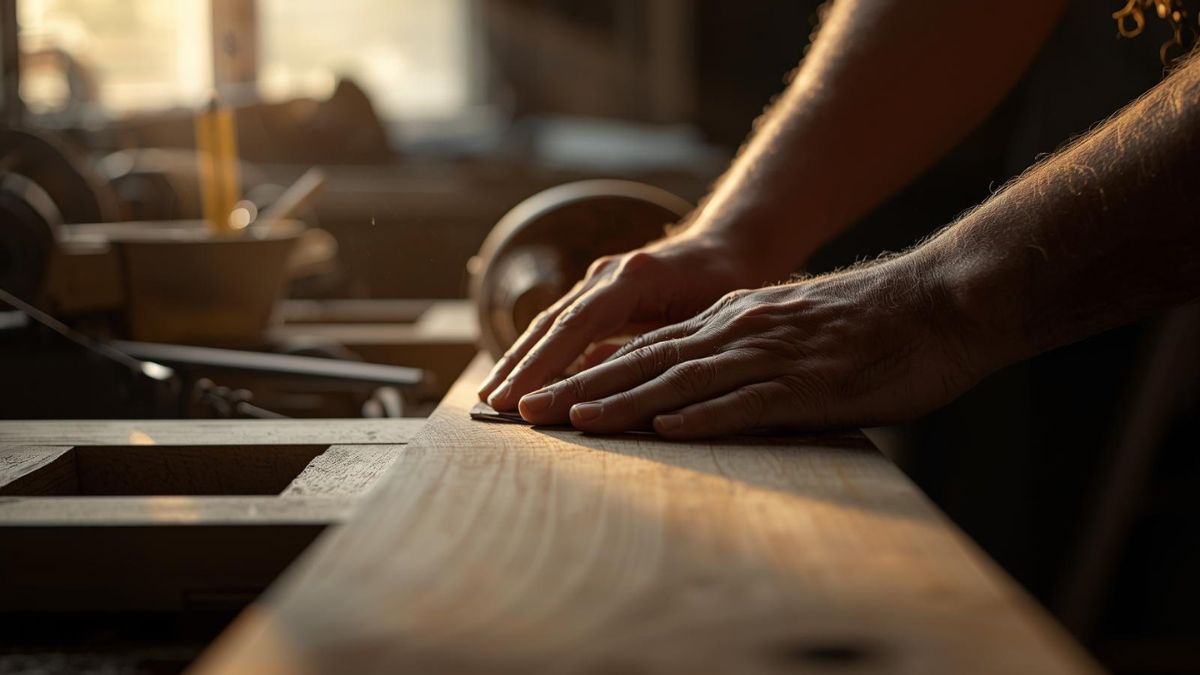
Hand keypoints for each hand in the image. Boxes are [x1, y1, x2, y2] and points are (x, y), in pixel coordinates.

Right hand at [478, 233, 765, 409]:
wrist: (726, 246)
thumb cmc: (725, 284)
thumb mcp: (706, 316)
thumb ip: (663, 345)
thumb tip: (613, 386)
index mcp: (634, 277)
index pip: (578, 324)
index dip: (545, 363)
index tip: (518, 398)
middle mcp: (607, 275)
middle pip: (552, 323)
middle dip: (519, 365)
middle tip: (489, 404)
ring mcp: (597, 283)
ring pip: (549, 324)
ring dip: (519, 361)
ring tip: (490, 397)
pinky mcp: (596, 297)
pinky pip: (561, 328)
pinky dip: (538, 355)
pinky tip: (520, 383)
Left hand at [515, 258, 983, 438]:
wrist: (937, 302)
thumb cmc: (867, 327)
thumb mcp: (790, 329)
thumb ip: (745, 351)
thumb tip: (703, 384)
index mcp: (732, 322)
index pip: (645, 349)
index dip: (588, 372)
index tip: (541, 394)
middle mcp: (738, 333)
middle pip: (644, 362)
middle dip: (580, 388)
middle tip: (527, 413)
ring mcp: (771, 356)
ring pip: (680, 380)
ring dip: (622, 402)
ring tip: (572, 422)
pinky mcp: (808, 383)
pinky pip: (746, 401)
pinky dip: (701, 415)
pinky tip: (664, 428)